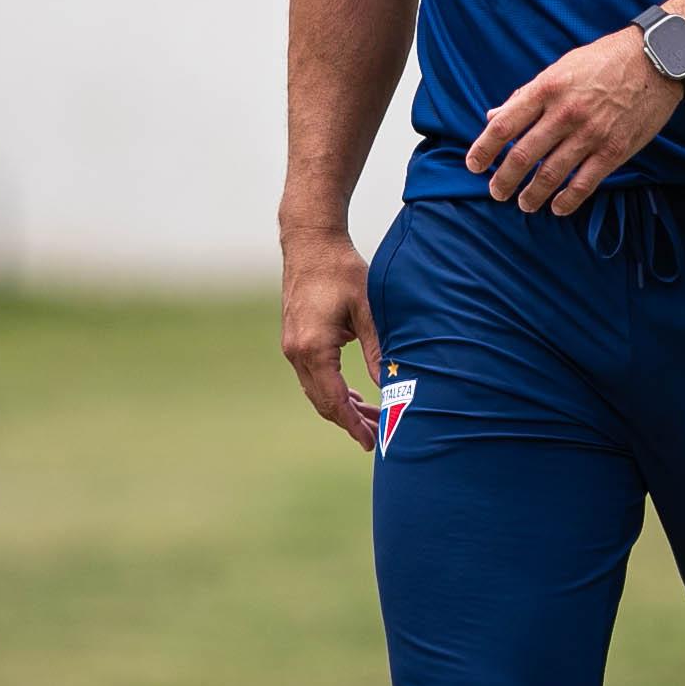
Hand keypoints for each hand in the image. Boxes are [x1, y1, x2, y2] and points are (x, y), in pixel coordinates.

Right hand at [279, 225, 380, 450]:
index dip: (353, 425)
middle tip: (379, 436)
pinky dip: (332, 390)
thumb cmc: (341, 270)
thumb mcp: (368, 309)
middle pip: (323, 402)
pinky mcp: (295, 340)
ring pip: (317, 391)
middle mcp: (297, 352)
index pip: (334, 400)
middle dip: (350, 421)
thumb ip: (377, 349)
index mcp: (314, 348)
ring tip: (371, 418)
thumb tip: (392, 383)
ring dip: (342, 407)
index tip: (373, 443)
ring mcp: (292, 347)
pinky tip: (353, 395)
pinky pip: (312, 376)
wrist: (310, 242)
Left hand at [464, 27, 683, 216]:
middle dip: (504, 179)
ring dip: (532, 194)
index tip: (473, 166)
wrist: (656, 60)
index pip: (505, 124)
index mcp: (547, 87)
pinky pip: (584, 183)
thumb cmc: (603, 60)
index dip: (484, 148)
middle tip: (497, 192)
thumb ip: (526, 94)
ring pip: (551, 174)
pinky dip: (567, 200)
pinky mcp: (614, 149)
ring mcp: (591, 133)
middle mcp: (565, 112)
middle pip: (524, 155)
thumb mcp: (560, 68)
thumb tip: (493, 116)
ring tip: (524, 204)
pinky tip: (556, 207)